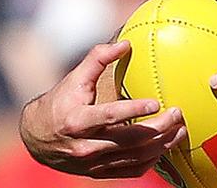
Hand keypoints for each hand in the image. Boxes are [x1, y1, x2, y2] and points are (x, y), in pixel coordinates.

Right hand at [20, 40, 187, 178]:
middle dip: (159, 128)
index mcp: (78, 121)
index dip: (133, 110)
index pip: (110, 116)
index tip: (156, 103)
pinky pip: (132, 171)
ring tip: (180, 131)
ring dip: (162, 145)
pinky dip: (152, 160)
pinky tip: (165, 147)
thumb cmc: (59, 103)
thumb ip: (97, 58)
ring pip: (136, 158)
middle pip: (130, 140)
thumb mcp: (73, 79)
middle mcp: (87, 145)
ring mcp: (94, 163)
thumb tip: (125, 43)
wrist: (36, 139)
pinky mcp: (99, 172)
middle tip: (178, 115)